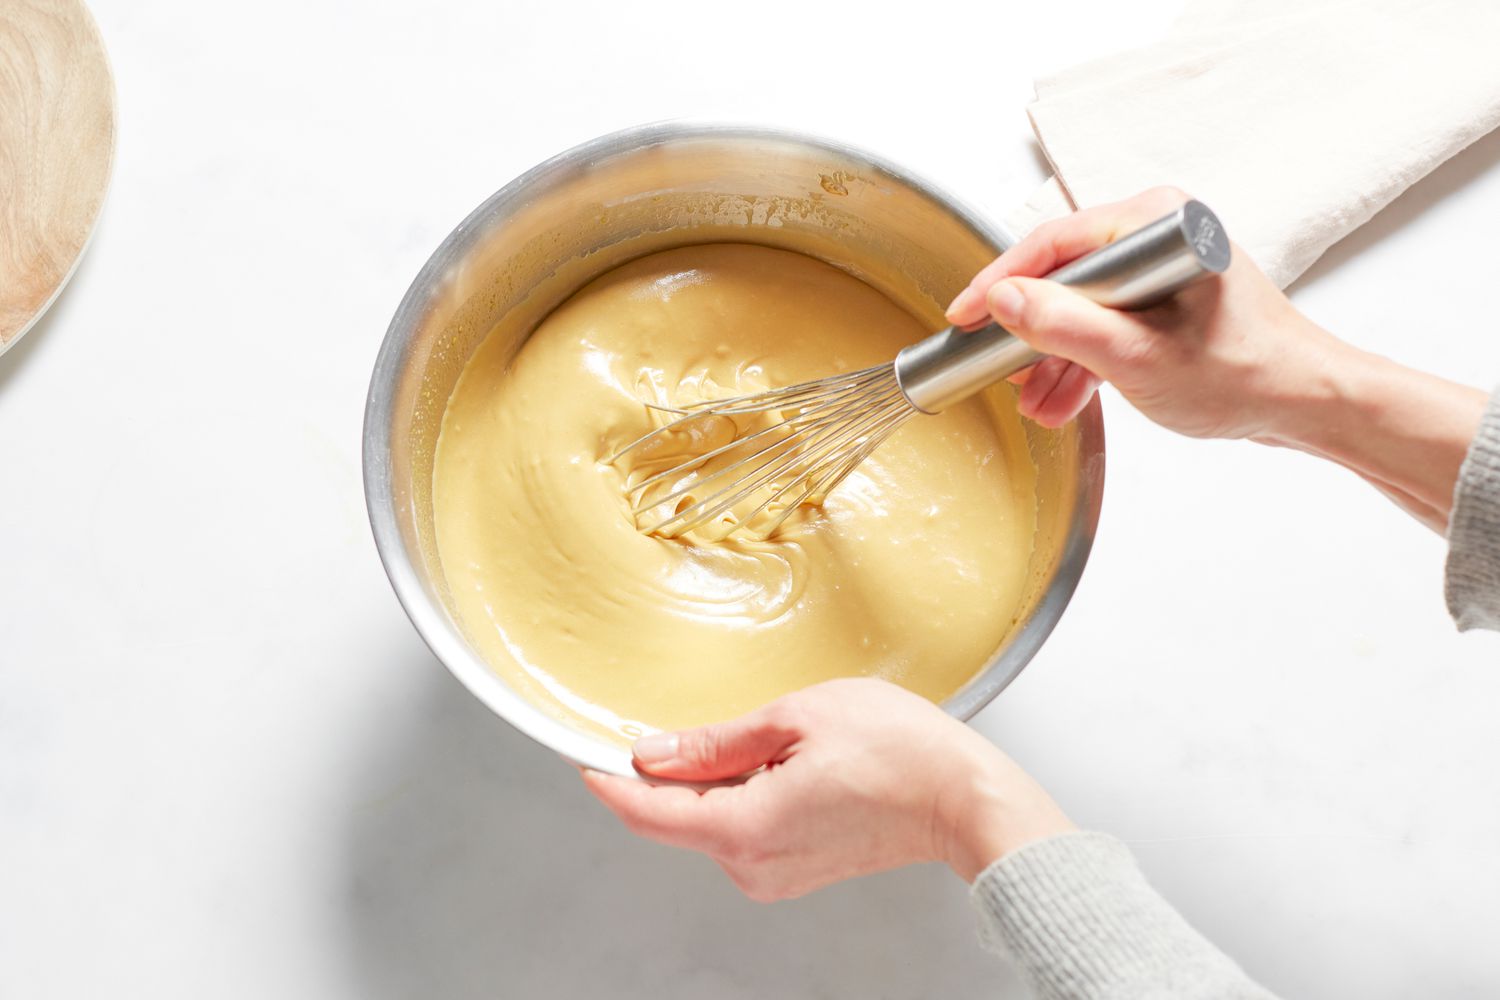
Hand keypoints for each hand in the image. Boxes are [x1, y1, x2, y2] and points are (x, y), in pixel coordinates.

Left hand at [581, 678, 1072, 900]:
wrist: (964, 797)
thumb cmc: (899, 751)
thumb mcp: (797, 718)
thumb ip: (716, 741)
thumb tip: (656, 752)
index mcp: (744, 828)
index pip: (647, 811)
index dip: (608, 778)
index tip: (585, 750)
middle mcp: (752, 865)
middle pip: (677, 816)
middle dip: (672, 769)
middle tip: (692, 717)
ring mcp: (775, 874)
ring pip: (712, 820)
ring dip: (717, 778)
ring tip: (777, 737)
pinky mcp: (796, 870)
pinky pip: (745, 829)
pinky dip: (745, 793)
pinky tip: (787, 762)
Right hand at [944, 186, 1341, 439]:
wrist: (1305, 405)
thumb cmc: (1246, 375)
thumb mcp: (1137, 358)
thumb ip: (1064, 326)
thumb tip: (1001, 300)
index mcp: (1158, 225)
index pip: (1053, 244)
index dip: (999, 282)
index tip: (963, 317)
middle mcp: (1156, 235)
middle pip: (1061, 276)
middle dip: (1027, 333)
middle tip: (995, 368)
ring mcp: (1158, 269)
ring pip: (1077, 306)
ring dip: (1051, 358)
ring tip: (1034, 404)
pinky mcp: (1162, 301)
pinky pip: (1101, 324)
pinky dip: (1079, 362)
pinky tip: (1060, 400)